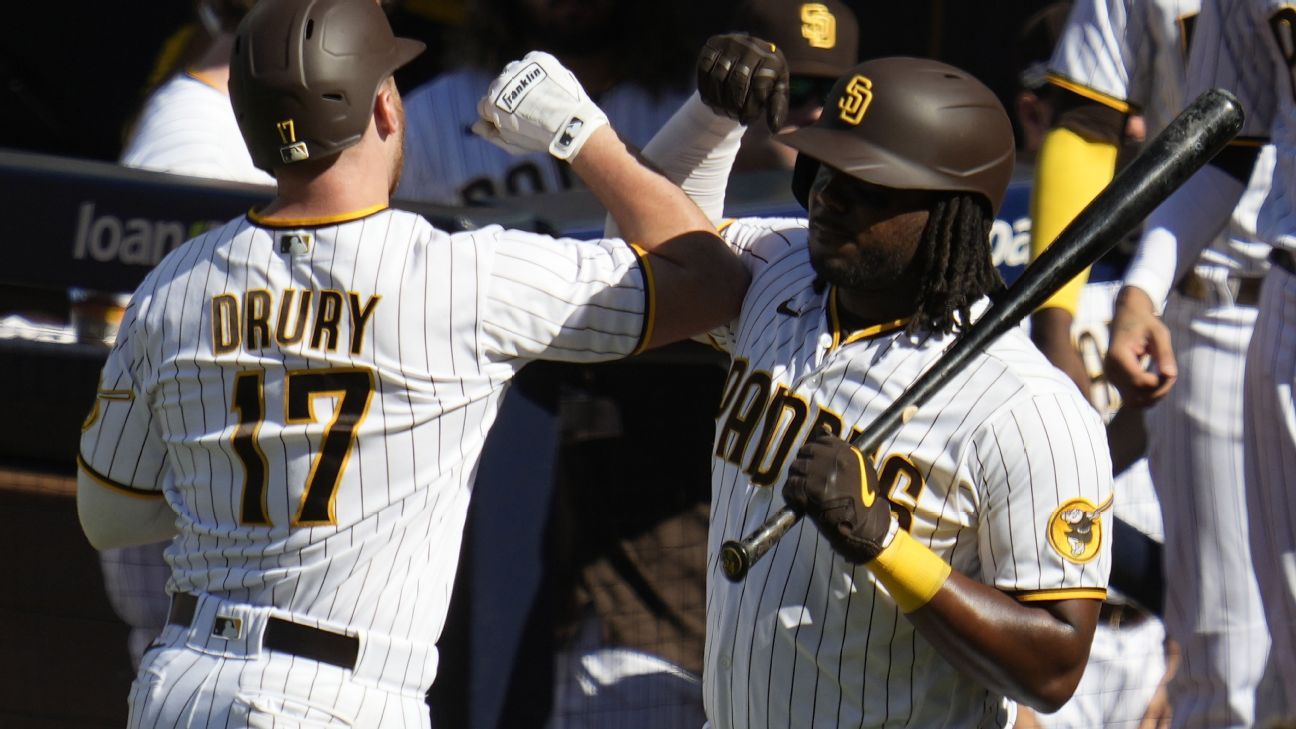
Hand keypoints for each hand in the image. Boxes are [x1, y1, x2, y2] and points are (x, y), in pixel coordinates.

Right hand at [474, 51, 608, 159]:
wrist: (569, 123)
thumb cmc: (539, 137)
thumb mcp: (512, 144)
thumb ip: (491, 134)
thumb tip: (475, 126)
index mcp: (491, 101)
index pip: (485, 105)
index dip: (498, 116)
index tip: (514, 122)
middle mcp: (501, 80)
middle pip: (498, 88)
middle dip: (509, 98)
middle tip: (530, 111)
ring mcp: (520, 68)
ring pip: (514, 73)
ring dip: (522, 83)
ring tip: (540, 98)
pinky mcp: (538, 59)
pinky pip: (532, 63)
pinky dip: (537, 72)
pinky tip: (547, 86)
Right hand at [696, 33, 788, 132]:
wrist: (748, 58)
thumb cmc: (765, 80)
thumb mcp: (775, 93)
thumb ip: (777, 109)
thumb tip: (774, 128)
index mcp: (772, 59)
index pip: (759, 86)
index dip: (751, 109)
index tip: (747, 121)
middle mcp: (752, 46)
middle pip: (738, 81)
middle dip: (734, 105)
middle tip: (733, 116)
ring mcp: (731, 42)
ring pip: (718, 76)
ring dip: (718, 100)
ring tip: (723, 110)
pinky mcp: (713, 44)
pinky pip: (704, 69)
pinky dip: (705, 87)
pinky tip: (711, 98)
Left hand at [782, 427, 892, 563]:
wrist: (864, 523)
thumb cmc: (864, 498)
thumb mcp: (862, 468)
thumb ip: (842, 450)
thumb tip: (822, 428)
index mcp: (847, 452)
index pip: (822, 440)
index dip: (814, 450)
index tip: (813, 459)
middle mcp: (833, 460)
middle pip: (806, 452)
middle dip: (803, 462)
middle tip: (805, 475)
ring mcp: (821, 475)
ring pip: (796, 467)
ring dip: (796, 477)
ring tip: (801, 487)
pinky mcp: (810, 490)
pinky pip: (791, 485)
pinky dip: (790, 492)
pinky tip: (796, 498)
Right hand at [1104, 286, 1176, 408]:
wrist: (1127, 317)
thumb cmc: (1145, 323)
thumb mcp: (1159, 333)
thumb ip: (1165, 354)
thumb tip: (1171, 375)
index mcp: (1118, 356)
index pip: (1139, 381)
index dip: (1160, 383)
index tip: (1172, 372)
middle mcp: (1110, 370)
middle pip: (1137, 394)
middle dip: (1159, 390)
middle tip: (1171, 374)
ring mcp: (1111, 378)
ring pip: (1134, 401)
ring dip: (1153, 396)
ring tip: (1164, 379)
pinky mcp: (1115, 382)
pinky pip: (1132, 399)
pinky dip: (1147, 396)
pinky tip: (1156, 382)